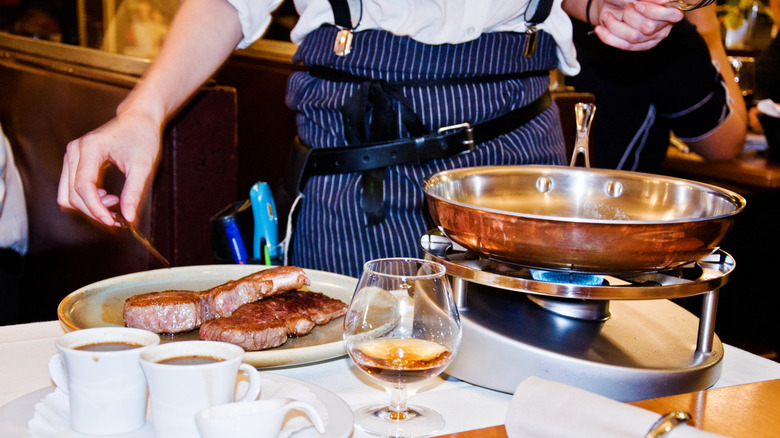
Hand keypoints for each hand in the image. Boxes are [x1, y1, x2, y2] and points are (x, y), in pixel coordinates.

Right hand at [57, 109, 161, 226]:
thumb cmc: (142, 137)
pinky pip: (72, 188)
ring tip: (114, 204)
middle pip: (71, 194)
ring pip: (67, 194)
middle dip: (93, 210)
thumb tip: (128, 217)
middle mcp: (75, 151)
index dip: (96, 208)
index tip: (112, 221)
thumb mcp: (143, 166)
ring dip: (88, 206)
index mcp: (89, 148)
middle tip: (118, 216)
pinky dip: (87, 199)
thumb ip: (133, 192)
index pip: (83, 187)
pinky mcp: (74, 161)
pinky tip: (107, 197)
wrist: (139, 119)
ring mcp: (71, 156)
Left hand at [593, 0, 684, 49]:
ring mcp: (652, 37)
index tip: (638, 4)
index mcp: (671, 7)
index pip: (672, 15)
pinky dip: (609, 37)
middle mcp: (665, 24)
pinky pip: (625, 46)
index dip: (654, 11)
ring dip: (615, 25)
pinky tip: (600, 29)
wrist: (610, 3)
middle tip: (625, 7)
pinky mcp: (639, 45)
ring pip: (633, 38)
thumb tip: (666, 1)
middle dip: (630, 16)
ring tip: (608, 16)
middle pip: (648, 27)